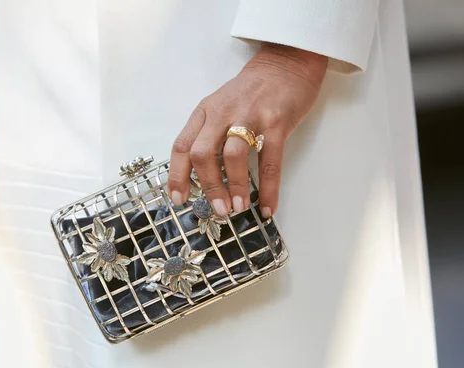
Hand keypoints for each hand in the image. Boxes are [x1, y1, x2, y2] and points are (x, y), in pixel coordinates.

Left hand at [168, 43, 327, 217]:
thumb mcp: (221, 106)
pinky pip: (269, 161)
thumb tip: (205, 176)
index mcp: (205, 112)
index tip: (178, 200)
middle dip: (208, 186)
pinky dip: (268, 188)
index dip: (177, 176)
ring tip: (238, 207)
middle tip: (218, 210)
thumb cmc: (252, 91)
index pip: (182, 146)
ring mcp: (250, 116)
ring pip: (232, 156)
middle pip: (203, 154)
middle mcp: (222, 113)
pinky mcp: (277, 122)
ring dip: (234, 187)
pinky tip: (267, 206)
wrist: (286, 62)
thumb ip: (210, 134)